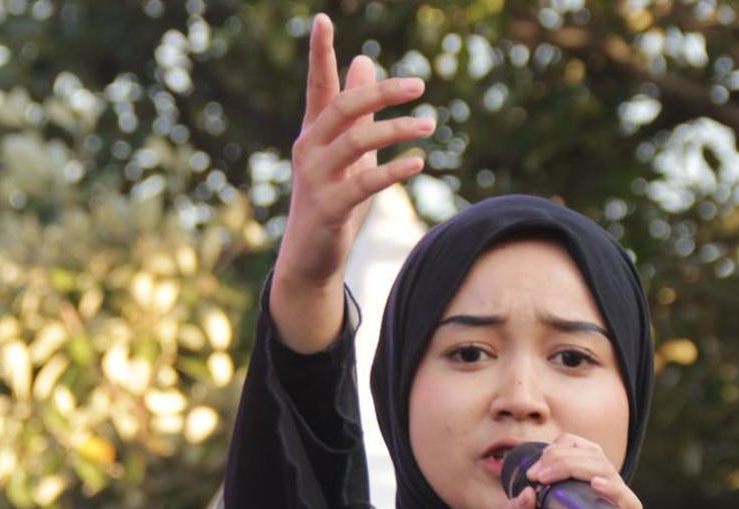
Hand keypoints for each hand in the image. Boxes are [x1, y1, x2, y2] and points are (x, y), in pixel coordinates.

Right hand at [270, 13, 434, 351]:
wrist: (310, 256)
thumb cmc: (332, 196)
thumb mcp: (348, 149)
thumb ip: (356, 108)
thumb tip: (363, 59)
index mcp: (313, 131)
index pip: (317, 85)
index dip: (319, 53)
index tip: (322, 19)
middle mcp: (308, 148)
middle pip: (343, 109)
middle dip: (380, 93)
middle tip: (419, 85)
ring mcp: (314, 178)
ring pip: (356, 142)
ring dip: (396, 131)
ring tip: (430, 125)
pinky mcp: (328, 207)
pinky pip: (363, 184)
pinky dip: (393, 170)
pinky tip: (418, 161)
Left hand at [501, 433, 644, 508]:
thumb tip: (523, 492)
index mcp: (586, 495)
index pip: (582, 453)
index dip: (559, 449)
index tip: (534, 469)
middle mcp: (606, 500)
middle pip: (593, 456)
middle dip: (561, 457)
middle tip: (537, 473)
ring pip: (607, 472)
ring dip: (575, 467)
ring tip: (549, 476)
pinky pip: (627, 503)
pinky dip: (612, 490)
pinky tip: (595, 486)